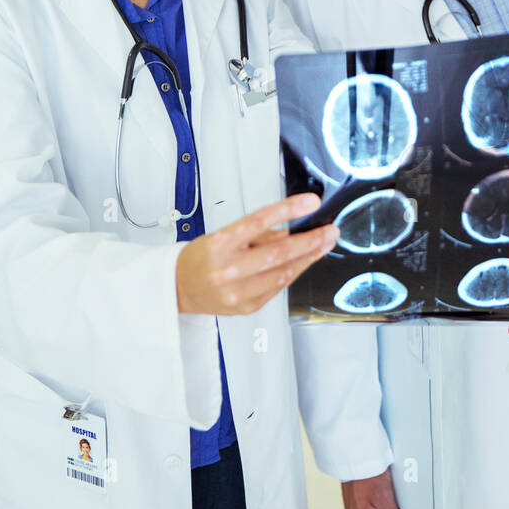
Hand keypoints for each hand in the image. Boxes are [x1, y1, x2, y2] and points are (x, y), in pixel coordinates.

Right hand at [175, 193, 336, 315]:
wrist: (179, 288)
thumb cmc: (202, 258)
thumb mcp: (224, 234)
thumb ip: (258, 232)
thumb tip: (292, 227)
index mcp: (220, 244)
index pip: (259, 221)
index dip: (288, 209)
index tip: (310, 202)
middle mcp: (228, 269)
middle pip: (278, 252)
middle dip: (310, 240)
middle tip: (329, 230)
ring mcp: (238, 292)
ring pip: (284, 272)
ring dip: (309, 257)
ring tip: (324, 244)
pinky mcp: (247, 307)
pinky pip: (279, 287)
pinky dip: (294, 272)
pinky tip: (305, 261)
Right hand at [341, 468, 408, 508]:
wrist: (356, 454)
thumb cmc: (368, 474)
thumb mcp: (384, 498)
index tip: (401, 506)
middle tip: (390, 494)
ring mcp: (354, 508)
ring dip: (384, 502)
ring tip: (383, 488)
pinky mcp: (355, 498)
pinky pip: (372, 503)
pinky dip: (378, 496)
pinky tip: (379, 486)